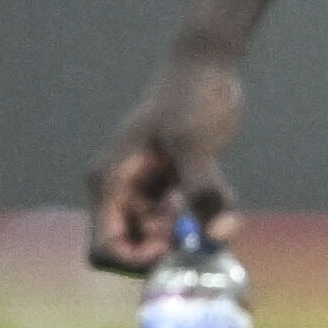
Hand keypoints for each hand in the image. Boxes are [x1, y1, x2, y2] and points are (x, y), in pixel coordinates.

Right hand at [92, 50, 245, 271]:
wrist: (207, 65)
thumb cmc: (192, 95)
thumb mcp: (195, 142)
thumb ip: (204, 189)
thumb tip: (218, 234)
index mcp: (111, 182)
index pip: (104, 249)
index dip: (136, 262)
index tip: (175, 250)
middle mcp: (120, 191)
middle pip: (131, 251)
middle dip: (167, 251)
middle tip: (205, 235)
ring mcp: (143, 191)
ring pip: (157, 240)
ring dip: (188, 238)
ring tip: (219, 211)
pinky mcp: (166, 188)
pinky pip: (176, 224)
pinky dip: (198, 225)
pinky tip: (223, 204)